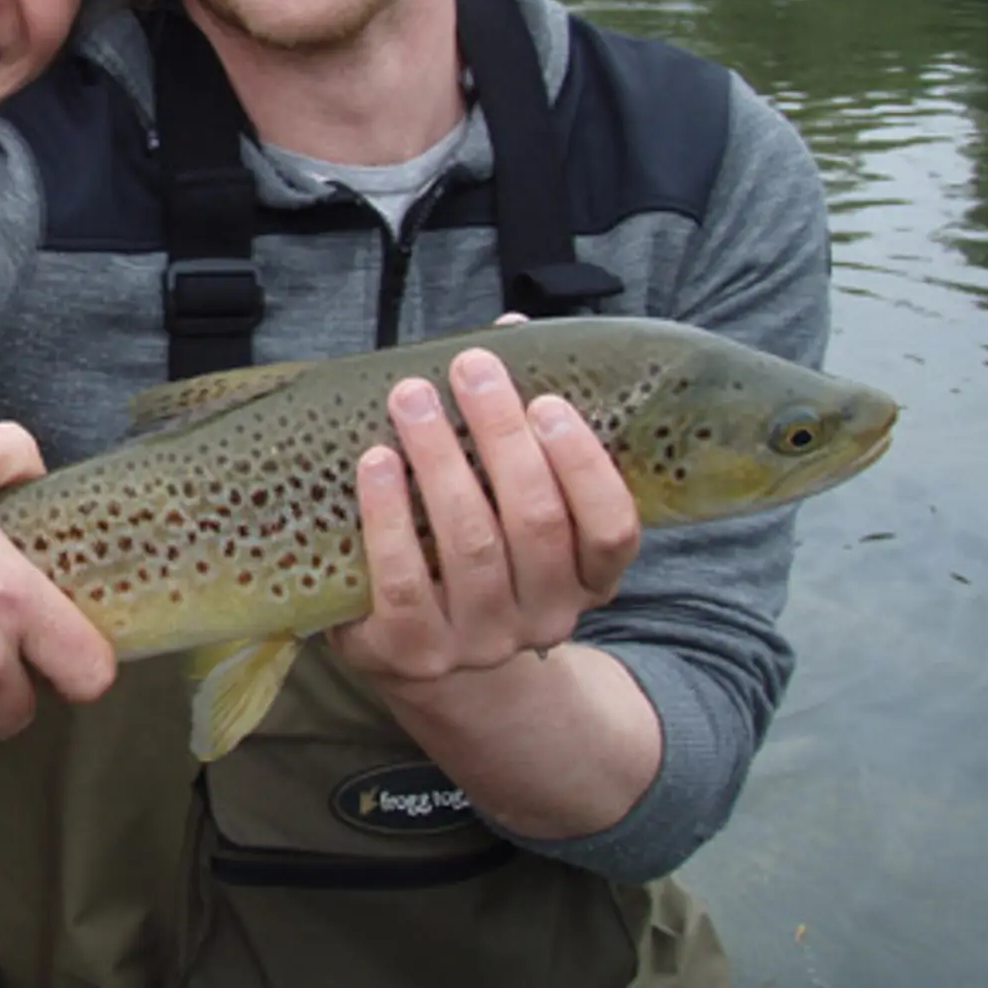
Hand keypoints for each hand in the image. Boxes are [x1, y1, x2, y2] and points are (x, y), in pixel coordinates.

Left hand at [330, 347, 640, 684]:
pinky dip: (388, 516)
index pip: (612, 529)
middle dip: (501, 436)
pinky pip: (404, 582)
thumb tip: (511, 329)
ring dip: (440, 461)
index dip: (584, 465)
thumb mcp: (509, 500)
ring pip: (470, 545)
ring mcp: (480, 641)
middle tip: (470, 370)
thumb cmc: (473, 551)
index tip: (546, 402)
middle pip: (535, 522)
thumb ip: (521, 422)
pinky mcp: (413, 653)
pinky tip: (375, 462)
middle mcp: (545, 616)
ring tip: (411, 398)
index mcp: (586, 579)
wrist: (424, 657)